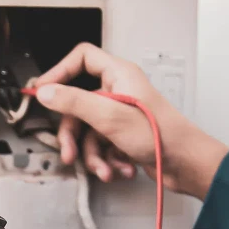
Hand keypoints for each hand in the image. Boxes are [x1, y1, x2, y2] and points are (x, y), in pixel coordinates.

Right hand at [35, 43, 228, 199]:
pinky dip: (107, 160)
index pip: (82, 58)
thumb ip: (73, 101)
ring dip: (93, 155)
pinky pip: (102, 145)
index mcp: (118, 75)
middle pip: (78, 105)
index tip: (43, 91)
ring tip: (104, 169)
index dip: (59, 72)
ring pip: (89, 131)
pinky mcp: (124, 135)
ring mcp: (121, 114)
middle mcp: (118, 91)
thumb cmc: (160, 135)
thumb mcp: (109, 116)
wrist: (186, 164)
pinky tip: (119, 169)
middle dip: (74, 135)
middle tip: (69, 152)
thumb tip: (45, 91)